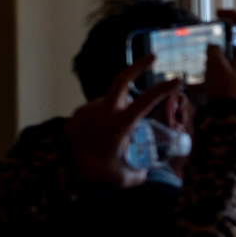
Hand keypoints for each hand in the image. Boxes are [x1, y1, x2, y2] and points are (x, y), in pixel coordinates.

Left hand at [67, 56, 180, 187]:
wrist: (59, 163)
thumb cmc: (91, 169)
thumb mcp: (120, 178)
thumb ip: (136, 175)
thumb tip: (144, 173)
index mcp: (120, 122)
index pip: (146, 100)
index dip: (163, 89)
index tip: (176, 80)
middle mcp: (106, 109)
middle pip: (123, 78)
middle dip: (139, 65)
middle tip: (152, 57)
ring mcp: (91, 108)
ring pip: (112, 102)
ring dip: (120, 109)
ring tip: (118, 133)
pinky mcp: (80, 112)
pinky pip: (99, 111)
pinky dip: (106, 118)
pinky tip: (103, 134)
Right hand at [202, 10, 235, 109]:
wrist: (232, 124)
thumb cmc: (225, 93)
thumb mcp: (214, 66)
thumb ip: (214, 49)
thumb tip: (216, 49)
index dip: (232, 16)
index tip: (219, 13)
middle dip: (225, 45)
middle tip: (210, 48)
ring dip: (223, 61)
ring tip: (207, 69)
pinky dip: (226, 74)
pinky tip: (209, 83)